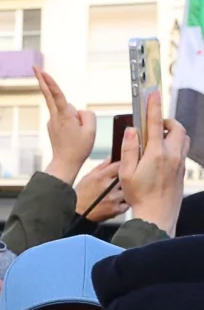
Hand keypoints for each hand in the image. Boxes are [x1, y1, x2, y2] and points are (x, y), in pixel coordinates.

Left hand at [36, 68, 96, 184]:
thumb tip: (78, 110)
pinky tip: (73, 133)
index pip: (56, 95)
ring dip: (74, 116)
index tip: (42, 73)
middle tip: (35, 67)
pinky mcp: (52, 125)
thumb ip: (87, 115)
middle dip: (43, 80)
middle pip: (50, 95)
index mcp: (64, 117)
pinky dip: (72, 121)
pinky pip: (65, 117)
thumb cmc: (79, 148)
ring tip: (77, 133)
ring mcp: (52, 121)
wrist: (65, 163)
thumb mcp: (91, 130)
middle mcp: (55, 117)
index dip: (50, 82)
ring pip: (66, 110)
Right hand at [73, 160, 127, 222]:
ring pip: (129, 190)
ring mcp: (113, 198)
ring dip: (127, 190)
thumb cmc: (81, 195)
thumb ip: (101, 167)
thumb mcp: (88, 177)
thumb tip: (111, 158)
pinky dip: (125, 202)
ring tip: (122, 192)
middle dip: (126, 178)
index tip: (125, 167)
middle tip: (124, 180)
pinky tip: (119, 201)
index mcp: (100, 177)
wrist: (77, 213)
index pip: (119, 165)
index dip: (124, 165)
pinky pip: (127, 203)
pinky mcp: (116, 209)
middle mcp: (108, 187)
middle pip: (126, 177)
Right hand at [119, 91, 189, 234]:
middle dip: (166, 121)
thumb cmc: (139, 196)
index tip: (152, 93)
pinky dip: (174, 144)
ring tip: (158, 138)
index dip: (153, 106)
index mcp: (156, 154)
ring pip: (183, 138)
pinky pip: (183, 150)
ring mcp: (180, 163)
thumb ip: (129, 149)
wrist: (157, 215)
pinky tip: (162, 154)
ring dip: (172, 132)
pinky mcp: (182, 170)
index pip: (154, 123)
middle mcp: (172, 156)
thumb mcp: (126, 173)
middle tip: (154, 124)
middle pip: (176, 127)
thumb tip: (132, 131)